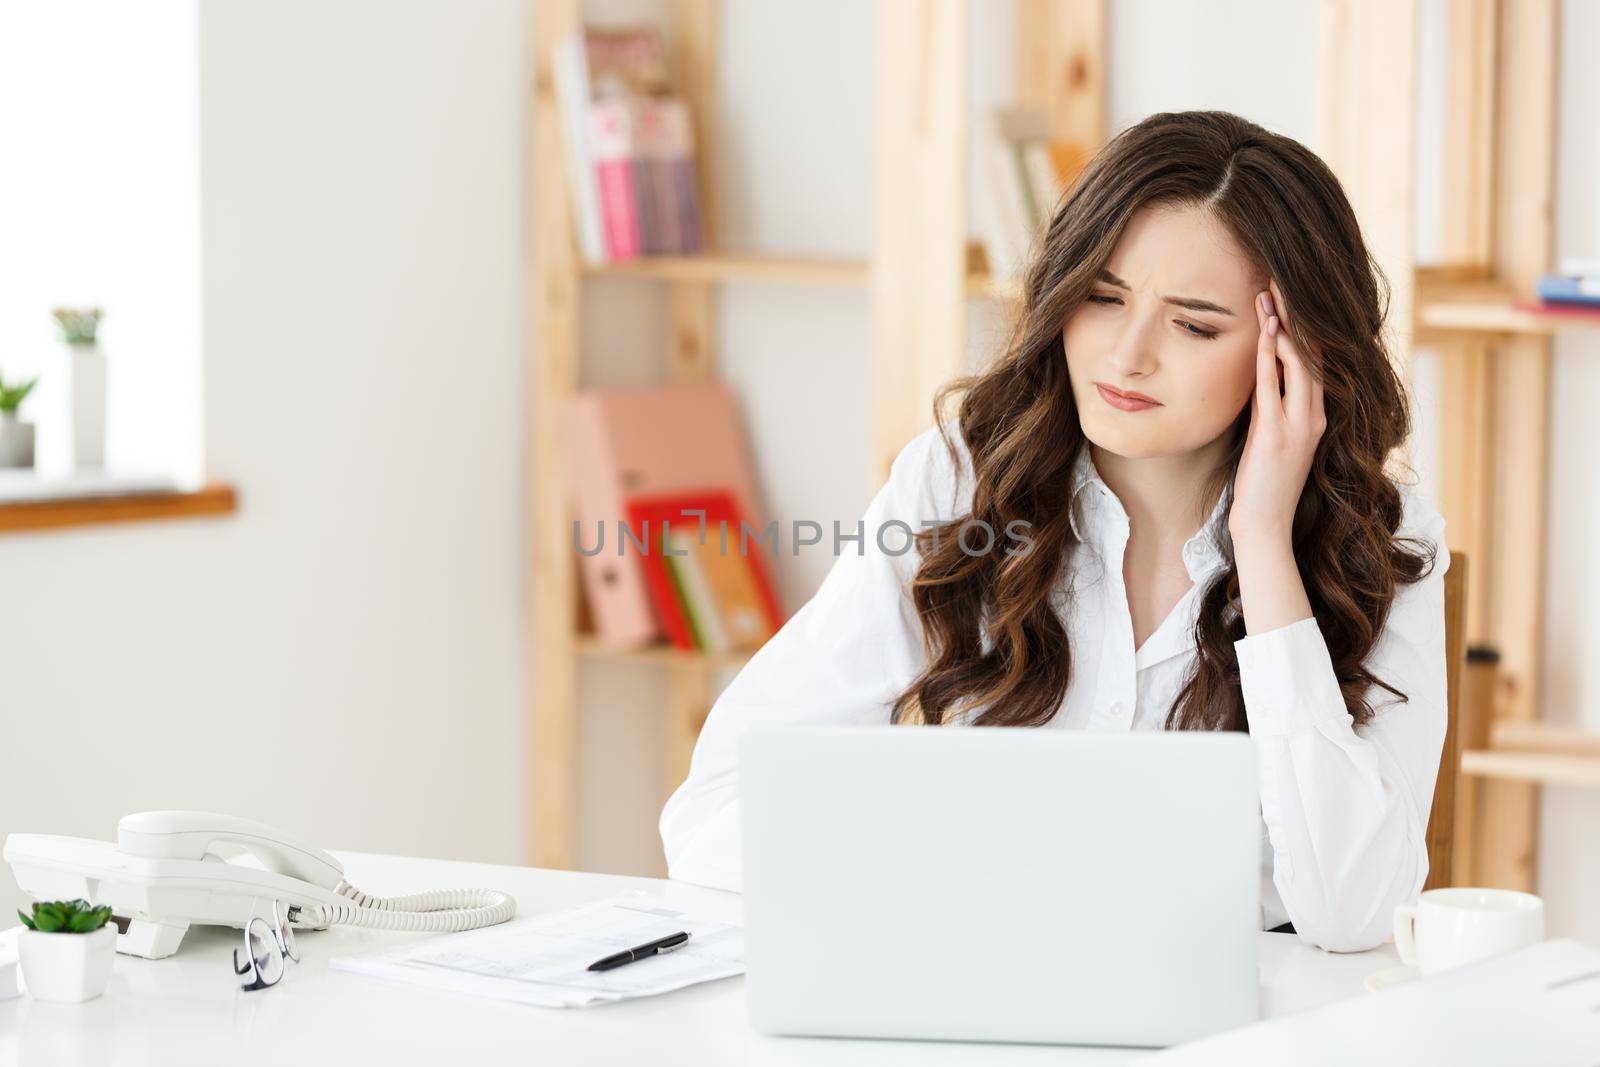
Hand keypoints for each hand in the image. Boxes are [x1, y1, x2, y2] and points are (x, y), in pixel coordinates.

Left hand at [1229, 279, 1325, 545]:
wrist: (1265, 525)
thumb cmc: (1264, 484)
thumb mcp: (1270, 436)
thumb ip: (1272, 405)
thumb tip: (1262, 373)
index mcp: (1316, 415)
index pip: (1316, 360)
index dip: (1304, 326)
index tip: (1286, 296)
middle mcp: (1314, 416)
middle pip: (1313, 353)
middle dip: (1296, 315)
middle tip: (1279, 280)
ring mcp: (1299, 425)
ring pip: (1300, 363)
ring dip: (1284, 326)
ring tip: (1269, 294)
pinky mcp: (1276, 435)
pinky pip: (1274, 386)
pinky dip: (1272, 355)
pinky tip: (1267, 330)